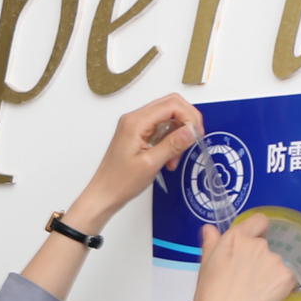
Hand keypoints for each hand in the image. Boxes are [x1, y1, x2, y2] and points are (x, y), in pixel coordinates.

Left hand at [64, 93, 206, 233]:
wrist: (103, 195)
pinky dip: (170, 141)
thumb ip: (173, 145)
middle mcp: (134, 119)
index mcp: (135, 122)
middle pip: (171, 105)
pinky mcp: (137, 134)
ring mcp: (135, 126)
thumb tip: (192, 130)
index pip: (171, 105)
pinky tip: (169, 158)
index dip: (189, 117)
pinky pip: (161, 129)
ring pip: (168, 117)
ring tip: (175, 158)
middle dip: (187, 122)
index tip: (197, 134)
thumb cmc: (119, 182)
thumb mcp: (151, 164)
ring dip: (178, 135)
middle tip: (193, 140)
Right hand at [193, 214, 299, 300]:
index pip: (259, 220)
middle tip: (246, 279)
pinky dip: (279, 286)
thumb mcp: (205, 266)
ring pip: (276, 263)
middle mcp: (258, 244)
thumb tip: (210, 229)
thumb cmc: (210, 296)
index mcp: (236, 238)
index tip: (252, 244)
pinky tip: (265, 297)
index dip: (257, 231)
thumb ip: (211, 243)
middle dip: (259, 258)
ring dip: (269, 273)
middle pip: (265, 245)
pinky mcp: (286, 276)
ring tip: (253, 292)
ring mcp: (274, 260)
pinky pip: (287, 277)